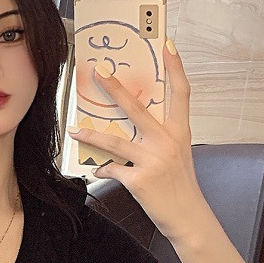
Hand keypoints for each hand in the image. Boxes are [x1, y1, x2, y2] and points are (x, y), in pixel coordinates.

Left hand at [67, 42, 205, 240]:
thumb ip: (159, 138)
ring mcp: (153, 160)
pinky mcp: (139, 179)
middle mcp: (167, 142)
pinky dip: (102, 169)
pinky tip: (97, 169)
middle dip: (116, 90)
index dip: (175, 68)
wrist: (187, 216)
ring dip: (91, 135)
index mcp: (179, 132)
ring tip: (76, 129)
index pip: (181, 93)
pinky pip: (112, 169)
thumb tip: (133, 127)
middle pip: (138, 109)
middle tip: (99, 74)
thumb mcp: (177, 155)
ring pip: (115, 141)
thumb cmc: (179, 185)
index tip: (167, 46)